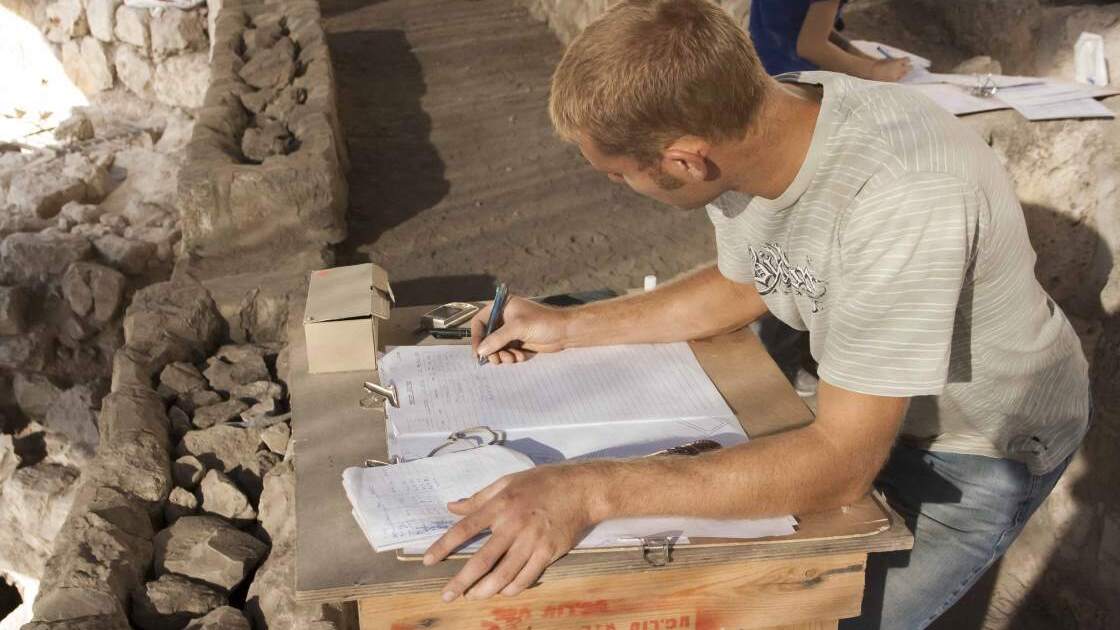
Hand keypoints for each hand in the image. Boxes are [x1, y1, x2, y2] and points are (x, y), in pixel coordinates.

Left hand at [422, 463, 599, 600]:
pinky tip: (502, 592)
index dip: (444, 546)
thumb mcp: (508, 481)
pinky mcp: (548, 552)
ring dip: (485, 590)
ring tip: (473, 597)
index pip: (465, 528)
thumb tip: (452, 507)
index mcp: (500, 504)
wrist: (582, 489)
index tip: (428, 560)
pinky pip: (526, 577)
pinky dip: (512, 588)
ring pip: (503, 574)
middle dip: (461, 580)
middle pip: (481, 559)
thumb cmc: (543, 482)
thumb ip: (479, 497)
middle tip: (447, 595)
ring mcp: (532, 540)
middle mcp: (513, 524)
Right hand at [471, 296, 569, 364]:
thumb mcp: (518, 328)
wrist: (565, 332)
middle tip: (496, 360)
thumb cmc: (544, 322)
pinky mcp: (518, 342)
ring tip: (512, 358)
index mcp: (502, 307)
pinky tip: (521, 356)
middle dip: (492, 350)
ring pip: (497, 347)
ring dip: (503, 355)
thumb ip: (498, 338)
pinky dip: (512, 357)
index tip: (477, 352)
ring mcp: (511, 331)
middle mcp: (504, 318)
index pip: (480, 321)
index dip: (476, 337)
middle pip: (487, 337)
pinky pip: (507, 352)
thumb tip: (480, 351)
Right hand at [867, 57, 911, 81]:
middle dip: (909, 67)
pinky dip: (898, 77)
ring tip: (900, 71)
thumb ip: (896, 61)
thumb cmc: (880, 63)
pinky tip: (894, 75)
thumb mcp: (889, 59)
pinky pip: (899, 78)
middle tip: (907, 67)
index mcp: (898, 62)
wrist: (873, 71)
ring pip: (905, 74)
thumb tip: (901, 63)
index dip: (906, 60)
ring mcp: (897, 75)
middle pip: (910, 68)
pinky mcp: (894, 80)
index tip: (905, 60)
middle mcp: (899, 69)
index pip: (908, 60)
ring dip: (904, 72)